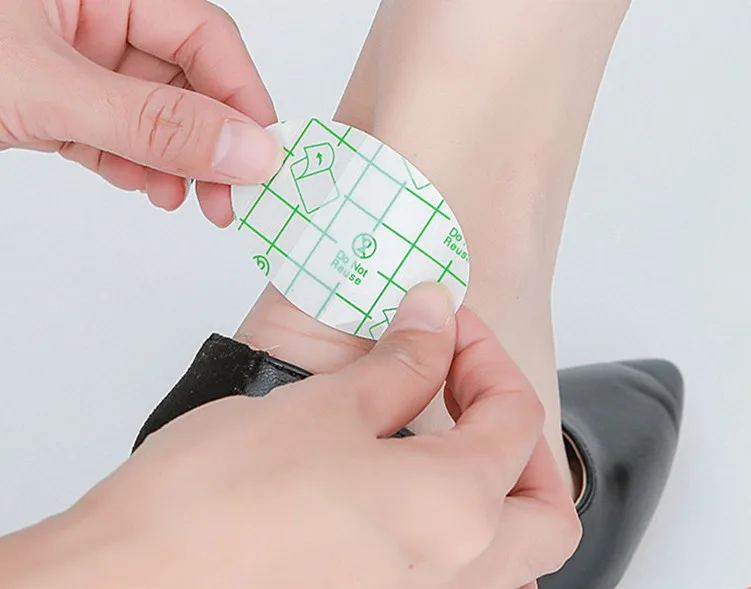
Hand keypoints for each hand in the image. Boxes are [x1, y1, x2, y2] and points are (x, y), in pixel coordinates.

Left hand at [0, 0, 280, 225]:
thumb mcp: (50, 90)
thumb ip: (150, 121)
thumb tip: (246, 150)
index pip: (203, 37)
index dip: (241, 98)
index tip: (262, 158)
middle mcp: (92, 19)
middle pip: (186, 80)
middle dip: (208, 142)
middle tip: (229, 194)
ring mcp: (75, 65)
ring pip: (154, 116)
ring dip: (173, 162)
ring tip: (177, 198)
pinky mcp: (56, 104)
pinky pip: (116, 135)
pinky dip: (132, 165)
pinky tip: (138, 184)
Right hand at [0, 284, 579, 587]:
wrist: (129, 581)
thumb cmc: (214, 504)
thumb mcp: (326, 407)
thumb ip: (402, 364)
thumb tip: (433, 322)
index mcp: (455, 512)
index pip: (516, 421)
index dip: (483, 356)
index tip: (443, 325)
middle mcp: (455, 578)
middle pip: (547, 513)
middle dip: (521, 442)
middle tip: (473, 392)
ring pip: (510, 561)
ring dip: (501, 498)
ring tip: (451, 445)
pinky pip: (456, 584)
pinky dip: (459, 540)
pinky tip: (405, 499)